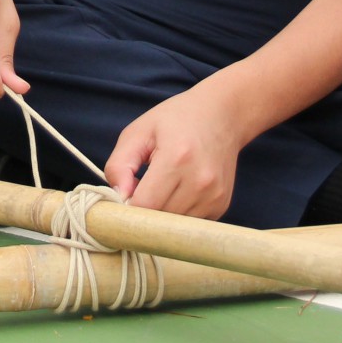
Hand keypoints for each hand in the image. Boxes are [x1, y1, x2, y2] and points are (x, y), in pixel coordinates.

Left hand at [106, 83, 248, 220]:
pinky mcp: (221, 205)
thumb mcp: (139, 132)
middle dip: (143, 212)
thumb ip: (119, 164)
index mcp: (177, 158)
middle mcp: (200, 181)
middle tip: (139, 192)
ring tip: (161, 189)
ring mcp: (214, 195)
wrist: (223, 116)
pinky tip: (178, 192)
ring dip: (161, 215)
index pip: (144, 205)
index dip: (127, 206)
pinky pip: (189, 224)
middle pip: (159, 220)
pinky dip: (178, 215)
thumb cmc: (176, 120)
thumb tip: (118, 197)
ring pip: (174, 226)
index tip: (123, 197)